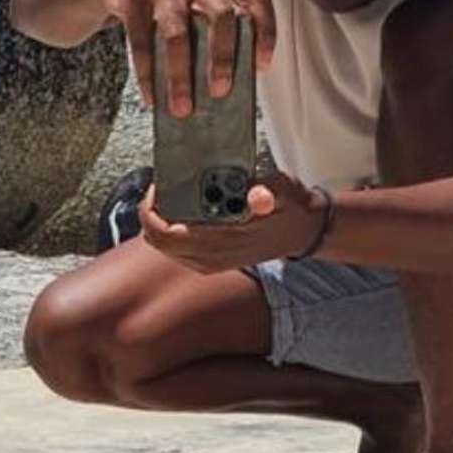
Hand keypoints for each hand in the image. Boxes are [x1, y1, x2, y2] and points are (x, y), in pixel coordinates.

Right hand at [102, 0, 275, 115]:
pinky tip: (152, 96)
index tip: (262, 65)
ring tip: (182, 108)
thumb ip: (213, 21)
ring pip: (177, 35)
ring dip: (180, 76)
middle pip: (221, 16)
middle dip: (223, 58)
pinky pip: (141, 43)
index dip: (264, 31)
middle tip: (220, 91)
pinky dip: (146, 75)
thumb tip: (226, 78)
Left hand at [141, 172, 325, 272]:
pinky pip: (174, 249)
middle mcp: (210, 258)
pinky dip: (170, 230)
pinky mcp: (208, 263)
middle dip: (151, 215)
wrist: (301, 233)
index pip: (166, 236)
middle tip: (160, 190)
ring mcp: (207, 263)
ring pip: (163, 247)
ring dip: (160, 222)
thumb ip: (268, 191)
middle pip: (156, 242)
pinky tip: (182, 211)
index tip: (156, 189)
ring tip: (172, 197)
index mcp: (223, 242)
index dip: (151, 212)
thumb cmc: (289, 210)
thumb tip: (258, 196)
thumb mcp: (283, 191)